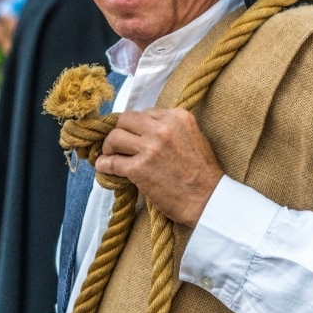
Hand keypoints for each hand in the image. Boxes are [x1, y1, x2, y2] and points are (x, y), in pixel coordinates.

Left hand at [96, 109, 223, 227]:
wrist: (208, 199)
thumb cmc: (203, 172)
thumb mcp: (193, 136)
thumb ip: (172, 128)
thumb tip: (146, 129)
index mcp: (178, 116)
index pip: (144, 113)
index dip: (136, 126)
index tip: (135, 137)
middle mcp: (163, 128)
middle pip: (125, 119)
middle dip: (119, 131)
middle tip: (118, 145)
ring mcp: (150, 148)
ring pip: (114, 137)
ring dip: (109, 148)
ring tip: (111, 156)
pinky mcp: (139, 169)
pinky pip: (111, 162)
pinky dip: (104, 165)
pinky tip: (104, 168)